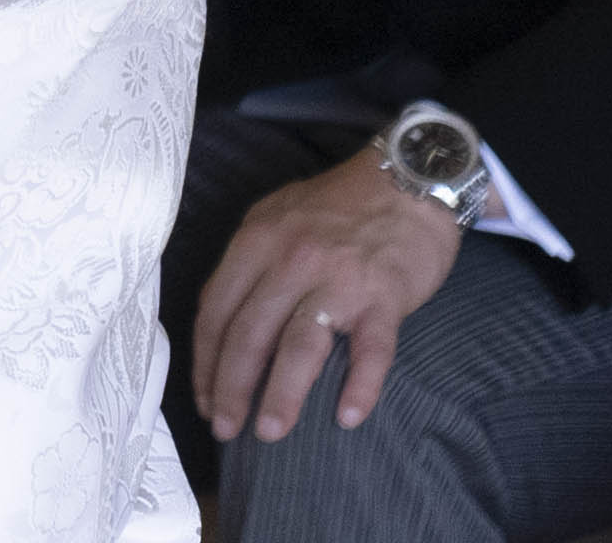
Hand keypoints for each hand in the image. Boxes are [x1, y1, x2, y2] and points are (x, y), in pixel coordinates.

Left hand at [194, 147, 464, 444]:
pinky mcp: (386, 296)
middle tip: (224, 427)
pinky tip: (347, 418)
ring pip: (299, 347)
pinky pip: (370, 351)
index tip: (201, 396)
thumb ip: (249, 260)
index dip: (205, 359)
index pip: (216, 309)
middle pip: (248, 333)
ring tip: (269, 432)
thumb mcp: (277, 215)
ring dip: (280, 396)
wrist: (409, 179)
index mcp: (257, 240)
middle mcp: (291, 259)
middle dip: (230, 388)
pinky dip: (359, 388)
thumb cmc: (339, 204)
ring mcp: (339, 279)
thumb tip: (223, 318)